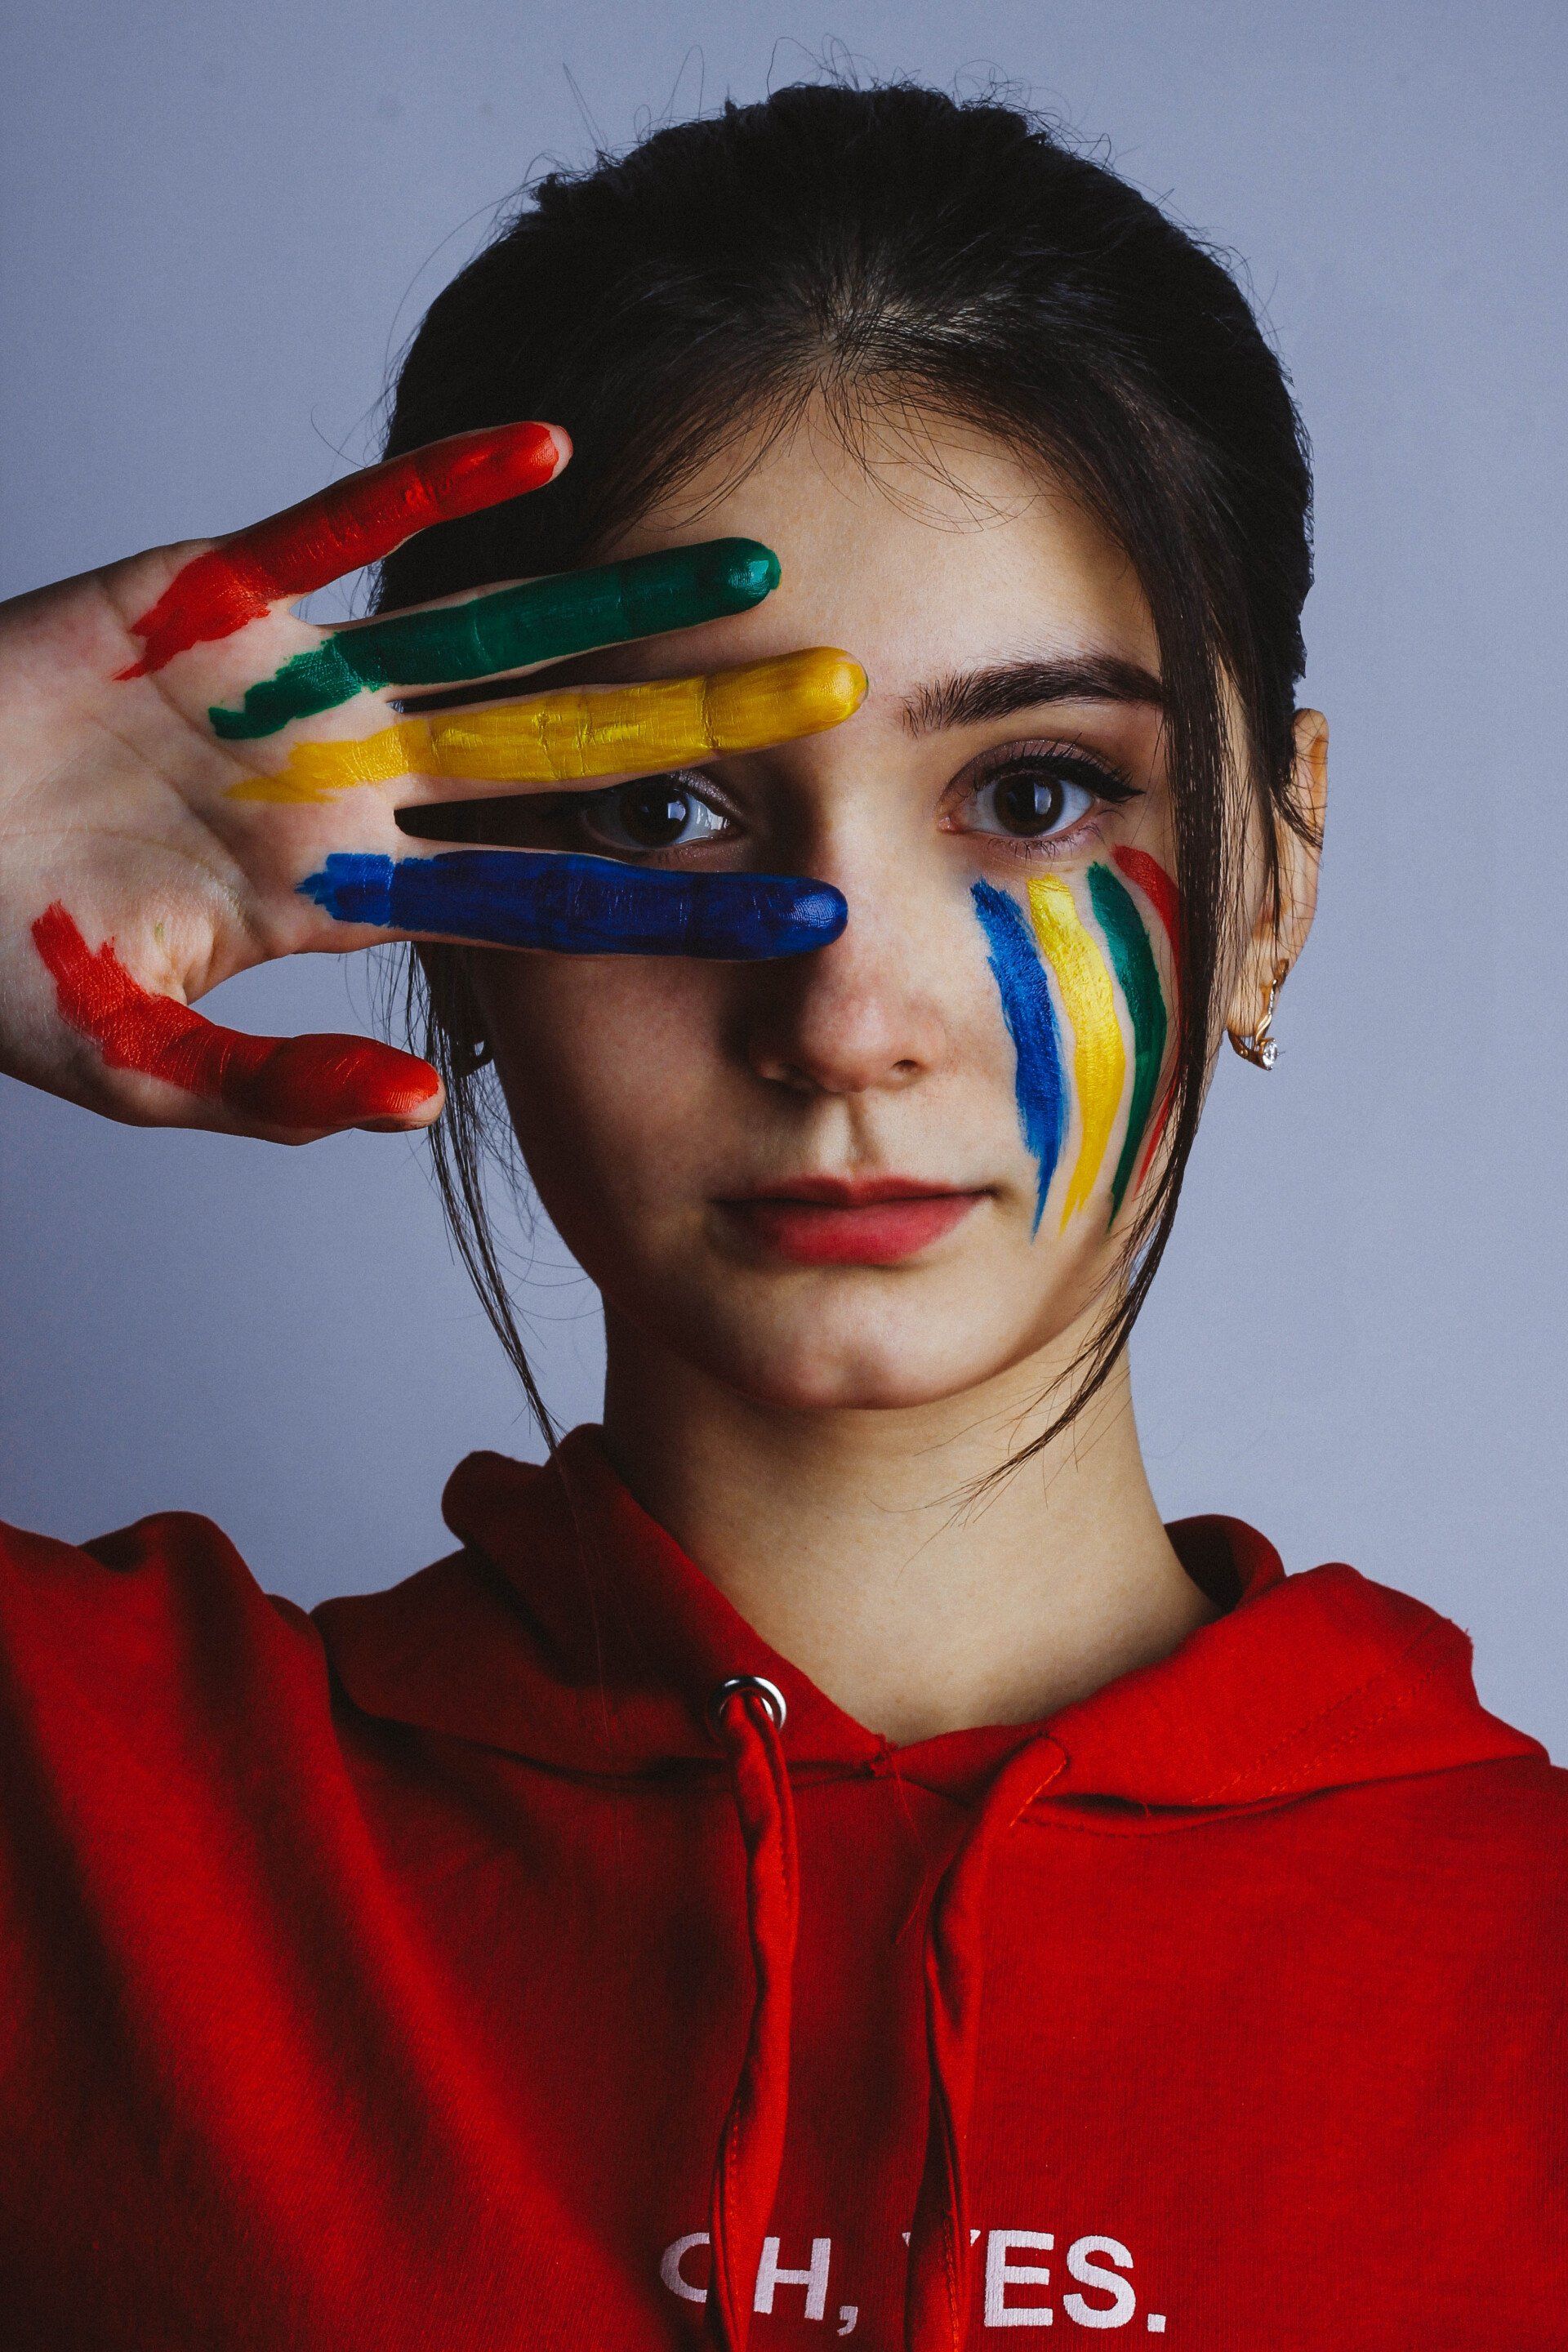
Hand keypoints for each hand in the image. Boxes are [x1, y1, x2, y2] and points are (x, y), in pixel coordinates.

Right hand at [0, 426, 863, 1140]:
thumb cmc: (5, 965)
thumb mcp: (148, 1067)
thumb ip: (283, 1092)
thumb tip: (423, 1107)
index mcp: (349, 894)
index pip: (550, 897)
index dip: (677, 898)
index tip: (807, 905)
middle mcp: (352, 782)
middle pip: (562, 753)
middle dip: (699, 732)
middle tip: (841, 704)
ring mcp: (294, 685)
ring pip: (488, 632)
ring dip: (617, 599)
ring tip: (746, 568)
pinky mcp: (212, 596)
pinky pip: (338, 527)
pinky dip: (430, 488)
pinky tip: (543, 452)